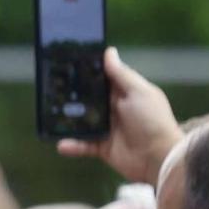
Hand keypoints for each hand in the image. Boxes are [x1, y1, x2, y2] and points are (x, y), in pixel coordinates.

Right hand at [54, 48, 182, 186]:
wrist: (157, 157)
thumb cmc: (152, 120)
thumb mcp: (138, 92)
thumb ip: (121, 74)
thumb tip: (109, 52)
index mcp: (125, 92)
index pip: (104, 78)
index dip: (89, 71)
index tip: (69, 62)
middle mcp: (115, 109)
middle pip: (90, 99)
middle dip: (74, 95)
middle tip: (53, 88)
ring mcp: (107, 129)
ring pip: (83, 122)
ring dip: (69, 120)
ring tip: (51, 115)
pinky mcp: (102, 147)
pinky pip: (83, 145)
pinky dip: (72, 145)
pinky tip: (61, 143)